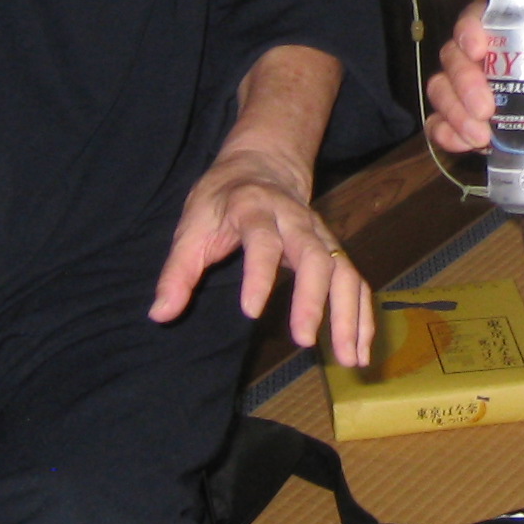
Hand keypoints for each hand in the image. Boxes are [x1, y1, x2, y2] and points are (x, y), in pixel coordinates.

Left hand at [153, 154, 372, 363]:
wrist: (263, 165)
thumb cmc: (221, 200)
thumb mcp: (191, 226)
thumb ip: (177, 271)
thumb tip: (160, 314)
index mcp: (254, 209)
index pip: (262, 241)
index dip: (259, 274)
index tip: (250, 312)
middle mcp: (295, 220)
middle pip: (313, 255)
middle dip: (312, 298)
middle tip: (304, 340)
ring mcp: (320, 235)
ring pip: (343, 270)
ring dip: (349, 314)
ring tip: (349, 358)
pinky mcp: (332, 250)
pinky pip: (355, 280)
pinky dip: (362, 315)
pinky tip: (360, 350)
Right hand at [423, 3, 523, 154]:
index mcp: (509, 34)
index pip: (477, 17)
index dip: (470, 28)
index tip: (479, 48)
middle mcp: (479, 57)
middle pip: (453, 56)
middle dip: (465, 82)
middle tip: (487, 109)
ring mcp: (463, 90)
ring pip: (440, 89)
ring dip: (455, 112)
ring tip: (482, 137)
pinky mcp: (457, 121)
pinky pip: (437, 124)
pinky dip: (446, 134)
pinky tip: (463, 145)